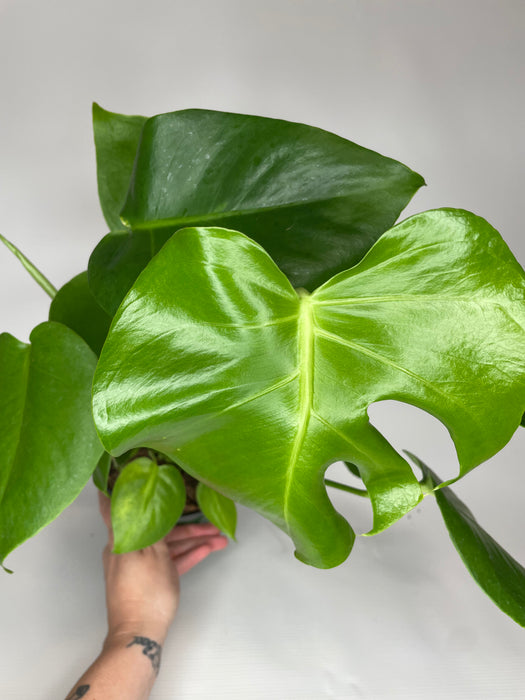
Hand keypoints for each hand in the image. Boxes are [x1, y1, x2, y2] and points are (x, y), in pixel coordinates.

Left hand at [98, 491, 227, 644]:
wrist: (140, 634)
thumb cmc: (144, 592)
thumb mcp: (153, 553)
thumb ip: (152, 526)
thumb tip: (145, 501)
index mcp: (122, 540)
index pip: (118, 508)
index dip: (125, 490)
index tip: (131, 473)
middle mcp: (129, 549)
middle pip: (159, 529)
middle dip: (186, 524)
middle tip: (211, 520)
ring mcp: (141, 566)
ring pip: (169, 546)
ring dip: (194, 541)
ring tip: (220, 538)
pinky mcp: (152, 580)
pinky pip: (171, 561)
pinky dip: (187, 555)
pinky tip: (207, 549)